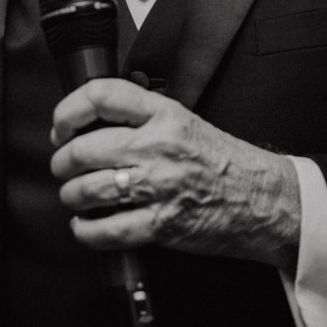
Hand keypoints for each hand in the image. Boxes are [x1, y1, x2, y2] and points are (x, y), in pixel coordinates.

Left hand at [50, 78, 301, 270]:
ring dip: (71, 196)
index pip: (101, 96)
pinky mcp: (162, 224)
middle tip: (64, 168)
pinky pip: (106, 230)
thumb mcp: (186, 121)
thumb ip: (143, 117)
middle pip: (83, 148)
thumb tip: (91, 122)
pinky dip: (85, 231)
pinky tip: (85, 226)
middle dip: (63, 163)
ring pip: (88, 189)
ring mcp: (160, 186)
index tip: (61, 127)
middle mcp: (158, 146)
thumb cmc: (225, 162)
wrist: (265, 199)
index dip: (68, 111)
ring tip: (75, 197)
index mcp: (165, 114)